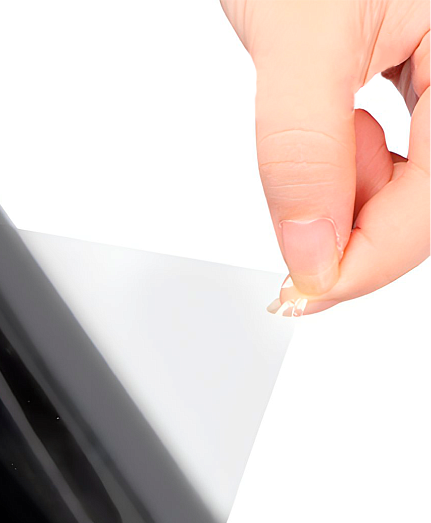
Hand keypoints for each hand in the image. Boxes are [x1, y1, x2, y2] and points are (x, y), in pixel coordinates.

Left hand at [221, 0, 429, 313]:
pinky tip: (342, 119)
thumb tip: (310, 256)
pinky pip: (411, 140)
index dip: (368, 260)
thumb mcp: (299, 36)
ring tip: (325, 121)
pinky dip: (361, 153)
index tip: (301, 291)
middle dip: (358, 213)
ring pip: (419, 174)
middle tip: (300, 197)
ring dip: (356, 181)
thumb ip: (302, 153)